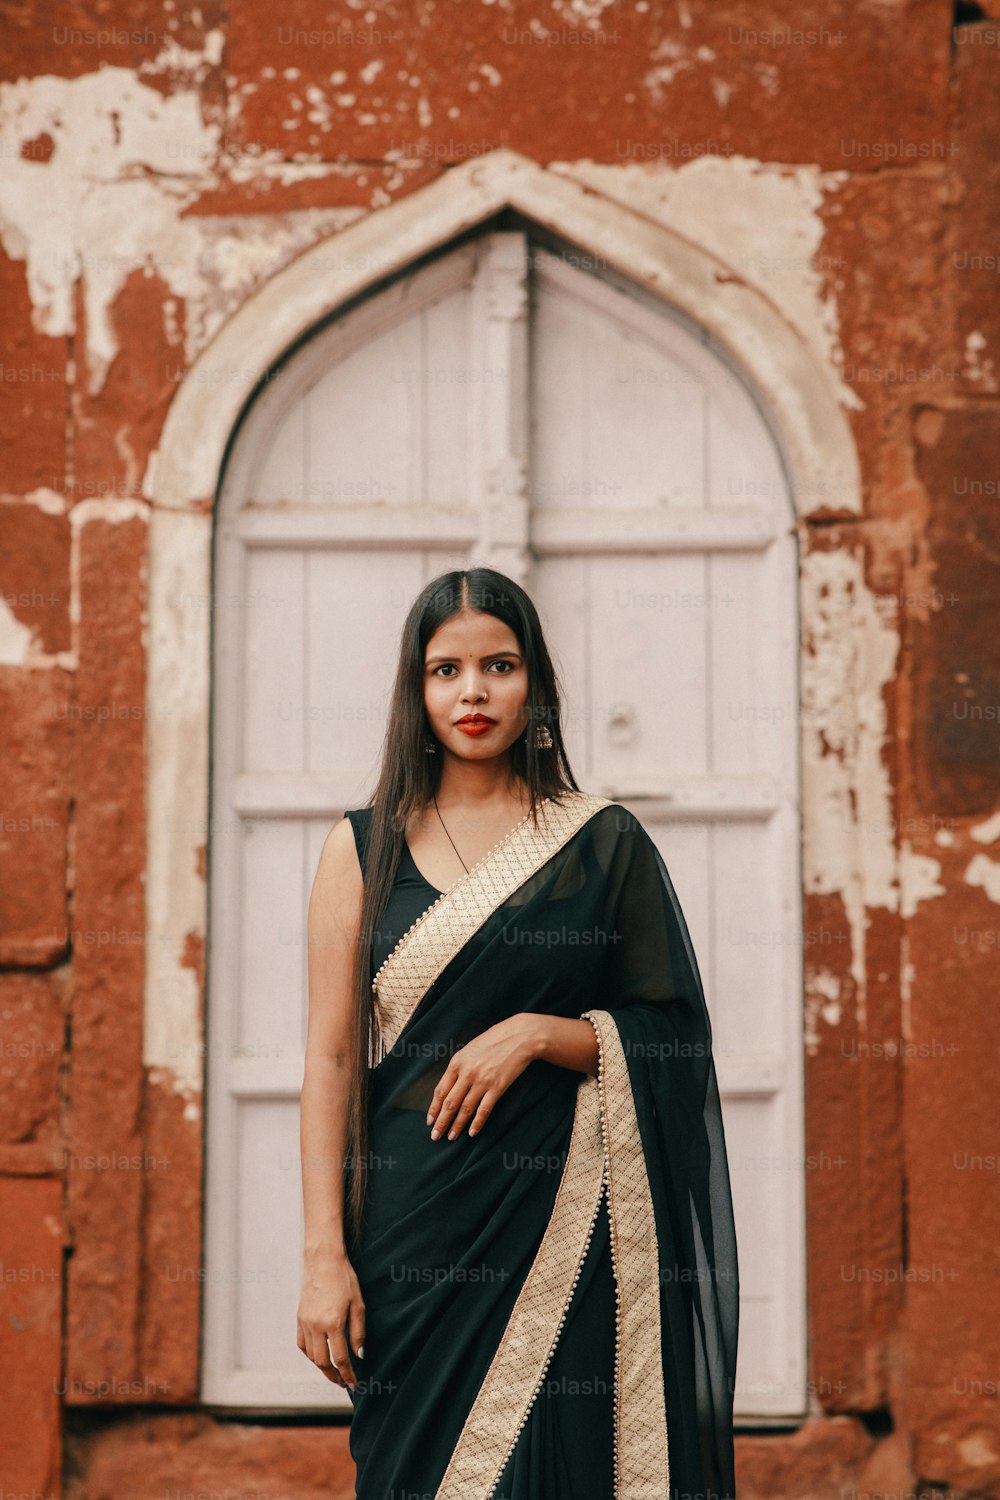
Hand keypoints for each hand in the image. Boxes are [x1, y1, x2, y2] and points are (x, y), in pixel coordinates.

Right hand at [297, 1251, 365, 1390]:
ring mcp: (305, 1323)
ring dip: (321, 1367)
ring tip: (333, 1372)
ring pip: (311, 1355)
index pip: (340, 1359)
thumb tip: (359, 1355)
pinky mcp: (300, 1318)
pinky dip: (310, 1355)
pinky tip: (318, 1356)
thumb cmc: (344, 1280)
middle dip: (333, 1376)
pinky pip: (302, 1344)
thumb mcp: (358, 1304)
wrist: (323, 1261)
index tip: (354, 1384)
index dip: (348, 1374)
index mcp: (333, 1323)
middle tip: (342, 1383)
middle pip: (322, 1362)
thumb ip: (358, 1332)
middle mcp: (316, 1326)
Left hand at [426, 1013, 545, 1141]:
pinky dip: (477, 1123)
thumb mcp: (470, 1049)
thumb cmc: (495, 1040)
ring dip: (457, 1126)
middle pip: (450, 1103)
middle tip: (436, 1136)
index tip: (430, 1121)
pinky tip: (472, 1132)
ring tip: (451, 1137)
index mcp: (457, 1062)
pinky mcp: (497, 1087)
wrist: (520, 1036)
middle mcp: (467, 1073)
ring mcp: (482, 1081)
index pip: (441, 1091)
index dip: (434, 1108)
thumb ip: (459, 1066)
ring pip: (465, 1109)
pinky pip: (484, 1110)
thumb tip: (450, 1087)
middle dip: (441, 1122)